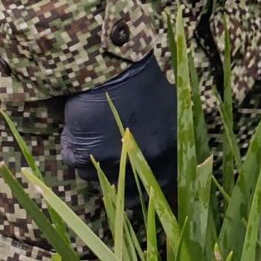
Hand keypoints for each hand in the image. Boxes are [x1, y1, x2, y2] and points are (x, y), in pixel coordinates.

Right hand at [60, 54, 179, 191]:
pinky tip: (81, 134)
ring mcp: (113, 161)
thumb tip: (183, 162)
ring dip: (98, 165)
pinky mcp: (84, 156)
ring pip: (100, 178)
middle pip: (132, 190)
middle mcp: (144, 161)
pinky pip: (79, 167)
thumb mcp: (174, 110)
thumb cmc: (146, 85)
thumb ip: (176, 138)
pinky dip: (78, 153)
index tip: (148, 190)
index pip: (167, 185)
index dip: (156, 190)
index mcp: (170, 150)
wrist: (113, 70)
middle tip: (116, 175)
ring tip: (97, 141)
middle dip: (124, 186)